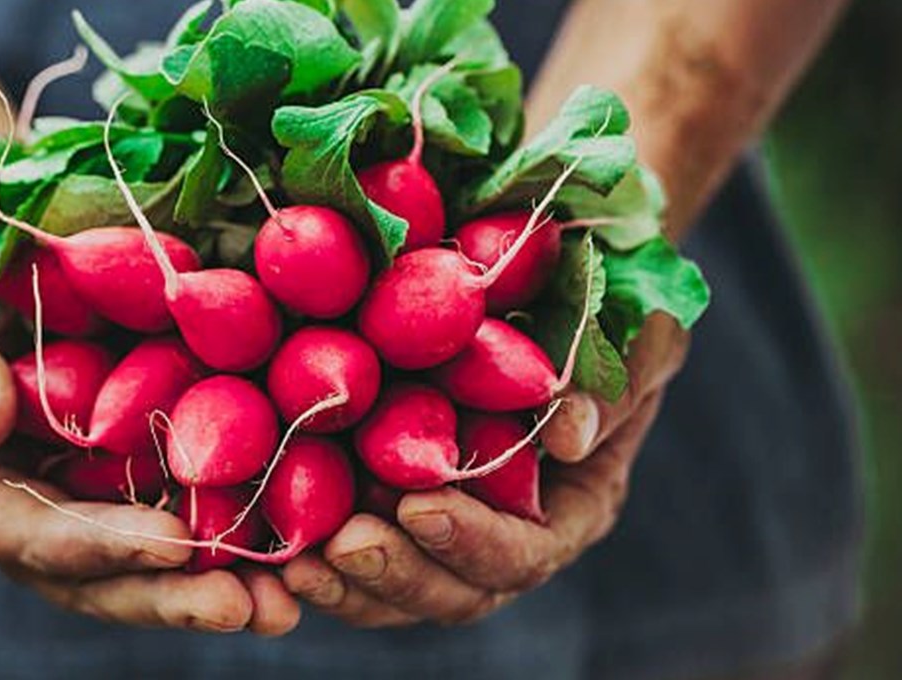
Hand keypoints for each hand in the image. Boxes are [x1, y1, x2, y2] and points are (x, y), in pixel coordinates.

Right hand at [0, 256, 299, 634]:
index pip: (34, 536)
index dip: (103, 547)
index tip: (174, 547)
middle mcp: (30, 521)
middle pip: (101, 579)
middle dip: (173, 597)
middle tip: (248, 608)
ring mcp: (86, 508)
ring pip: (150, 568)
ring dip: (218, 587)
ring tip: (287, 602)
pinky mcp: (134, 481)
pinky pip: (185, 517)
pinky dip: (236, 535)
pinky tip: (294, 544)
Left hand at [283, 314, 688, 626]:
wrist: (552, 293)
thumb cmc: (606, 311)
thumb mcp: (636, 334)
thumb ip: (616, 382)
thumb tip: (569, 434)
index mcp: (570, 508)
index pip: (523, 551)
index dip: (472, 540)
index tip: (419, 506)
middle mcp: (507, 536)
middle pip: (454, 590)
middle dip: (397, 573)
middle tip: (344, 547)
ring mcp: (446, 532)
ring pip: (396, 590)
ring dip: (346, 583)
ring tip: (295, 562)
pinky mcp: (390, 508)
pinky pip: (353, 552)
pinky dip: (317, 551)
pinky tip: (273, 538)